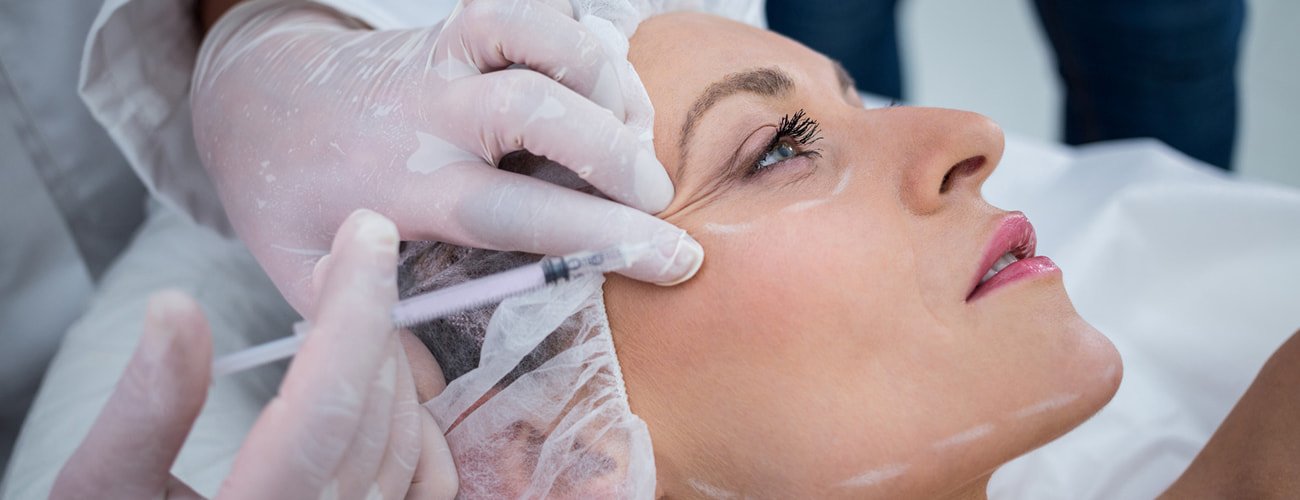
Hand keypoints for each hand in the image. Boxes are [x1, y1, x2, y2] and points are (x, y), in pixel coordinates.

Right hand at [53, 210, 456, 498]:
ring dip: (389, 368)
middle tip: (351, 255)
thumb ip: (144, 409)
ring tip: (356, 312)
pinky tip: (387, 390)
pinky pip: (423, 488)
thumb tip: (178, 306)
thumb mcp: (98, 494)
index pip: (322, 405)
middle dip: (368, 323)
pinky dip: (417, 430)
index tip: (366, 231)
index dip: (351, 310)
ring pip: (404, 448)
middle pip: (370, 418)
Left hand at [191, 0, 703, 314]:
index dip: (601, 234)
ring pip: (539, 34)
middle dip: (614, 151)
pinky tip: (606, 79)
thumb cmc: (291, 192)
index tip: (671, 258)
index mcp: (404, 185)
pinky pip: (534, 7)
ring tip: (636, 130)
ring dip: (605, 78)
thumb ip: (361, 319)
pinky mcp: (459, 24)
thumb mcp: (299, 273)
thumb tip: (424, 386)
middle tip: (656, 195)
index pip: (515, 210)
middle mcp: (431, 110)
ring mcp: (446, 54)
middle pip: (536, 108)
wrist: (259, 94)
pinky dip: (584, 36)